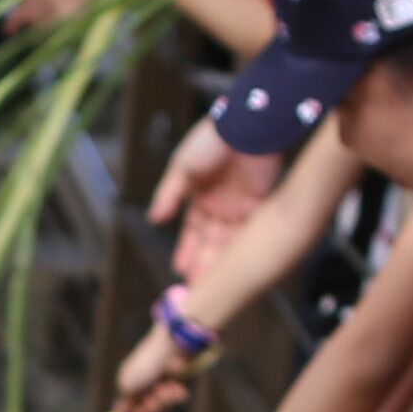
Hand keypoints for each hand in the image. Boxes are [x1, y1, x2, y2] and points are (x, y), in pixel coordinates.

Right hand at [111, 318, 209, 411]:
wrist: (170, 349)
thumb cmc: (146, 365)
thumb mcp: (128, 384)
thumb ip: (123, 400)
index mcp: (131, 381)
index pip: (130, 404)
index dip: (134, 411)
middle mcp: (145, 383)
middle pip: (147, 408)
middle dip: (151, 406)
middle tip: (152, 400)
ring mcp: (160, 383)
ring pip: (162, 404)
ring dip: (164, 399)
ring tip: (166, 388)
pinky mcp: (175, 382)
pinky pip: (175, 398)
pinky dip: (176, 394)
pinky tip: (175, 386)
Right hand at [150, 116, 269, 273]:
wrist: (246, 124)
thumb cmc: (211, 140)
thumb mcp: (182, 168)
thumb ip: (169, 195)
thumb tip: (154, 219)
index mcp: (200, 193)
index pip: (192, 229)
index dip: (187, 248)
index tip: (180, 270)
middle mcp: (220, 203)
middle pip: (210, 239)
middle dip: (202, 262)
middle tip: (195, 287)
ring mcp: (239, 205)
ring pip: (226, 241)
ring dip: (217, 261)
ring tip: (209, 283)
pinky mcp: (258, 204)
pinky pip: (245, 232)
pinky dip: (236, 249)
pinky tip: (228, 266)